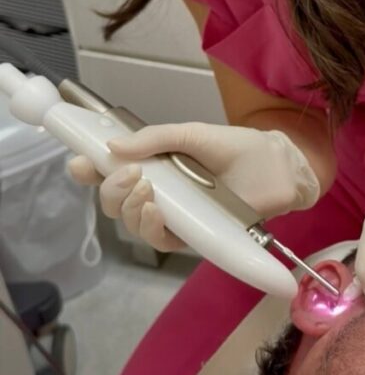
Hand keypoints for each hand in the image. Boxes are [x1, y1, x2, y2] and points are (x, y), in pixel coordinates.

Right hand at [68, 122, 319, 251]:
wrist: (275, 169)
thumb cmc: (236, 149)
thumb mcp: (191, 134)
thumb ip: (155, 138)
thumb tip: (113, 145)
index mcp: (153, 166)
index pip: (110, 172)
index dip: (89, 170)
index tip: (79, 163)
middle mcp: (157, 193)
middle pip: (113, 202)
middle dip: (110, 190)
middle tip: (129, 174)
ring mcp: (172, 217)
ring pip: (130, 223)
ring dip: (129, 207)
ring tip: (148, 190)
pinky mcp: (190, 237)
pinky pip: (158, 241)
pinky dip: (149, 228)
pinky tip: (155, 212)